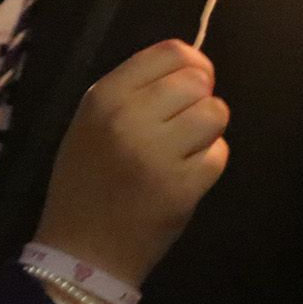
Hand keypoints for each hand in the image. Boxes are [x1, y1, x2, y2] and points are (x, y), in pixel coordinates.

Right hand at [35, 40, 228, 287]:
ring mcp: (158, 153)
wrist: (83, 251)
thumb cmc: (86, 182)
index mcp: (104, 96)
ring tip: (185, 149)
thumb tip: (194, 68)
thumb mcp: (92, 122)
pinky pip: (219, 154)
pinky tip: (185, 175)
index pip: (171, 52)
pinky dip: (209, 163)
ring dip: (208, 130)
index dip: (192, 64)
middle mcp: (130, 117)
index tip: (191, 83)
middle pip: (198, 80)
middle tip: (183, 124)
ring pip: (215, 114)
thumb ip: (135, 89)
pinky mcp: (183, 187)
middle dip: (200, 99)